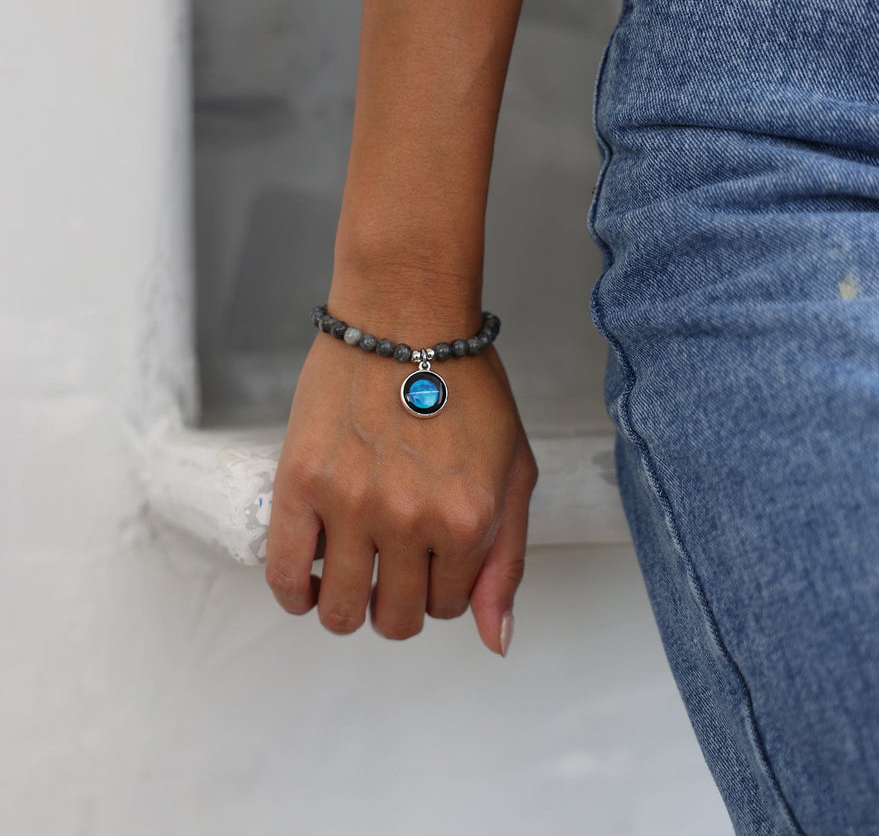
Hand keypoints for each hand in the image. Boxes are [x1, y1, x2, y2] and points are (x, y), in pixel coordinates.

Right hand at [265, 328, 537, 654]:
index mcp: (469, 521)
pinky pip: (284, 574)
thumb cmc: (466, 389)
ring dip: (346, 607)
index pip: (449, 607)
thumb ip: (508, 561)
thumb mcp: (513, 472)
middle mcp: (411, 520)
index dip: (440, 588)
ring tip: (350, 576)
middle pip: (396, 618)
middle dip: (397, 605)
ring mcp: (351, 503)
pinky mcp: (300, 482)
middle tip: (391, 571)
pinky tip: (307, 583)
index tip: (431, 559)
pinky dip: (294, 594)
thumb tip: (494, 641)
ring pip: (340, 610)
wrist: (406, 318)